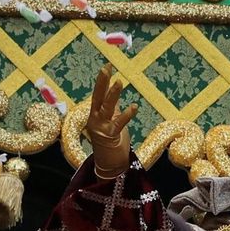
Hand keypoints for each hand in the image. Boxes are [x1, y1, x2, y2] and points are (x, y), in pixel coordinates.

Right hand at [85, 63, 137, 178]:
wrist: (109, 165)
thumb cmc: (111, 142)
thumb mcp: (112, 120)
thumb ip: (112, 106)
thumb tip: (114, 90)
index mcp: (95, 114)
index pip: (98, 94)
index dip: (102, 80)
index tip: (107, 65)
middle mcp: (95, 119)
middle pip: (97, 98)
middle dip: (102, 83)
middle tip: (106, 68)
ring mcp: (101, 128)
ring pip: (106, 108)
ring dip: (112, 95)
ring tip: (119, 82)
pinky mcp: (110, 137)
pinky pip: (118, 124)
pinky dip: (126, 115)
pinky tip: (134, 107)